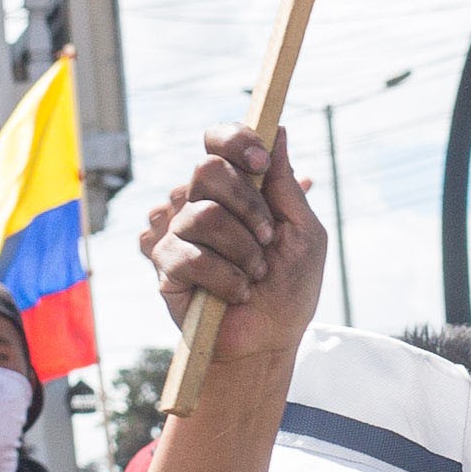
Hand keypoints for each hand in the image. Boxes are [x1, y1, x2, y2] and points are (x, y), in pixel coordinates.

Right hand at [142, 129, 324, 347]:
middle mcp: (202, 204)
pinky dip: (226, 278)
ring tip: (256, 274)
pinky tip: (237, 293)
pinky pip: (190, 256)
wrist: (271, 341)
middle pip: (207, 169)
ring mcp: (180, 233)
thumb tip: (276, 130)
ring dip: (243, 250)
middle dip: (248, 204)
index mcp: (235, 190)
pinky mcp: (167, 266)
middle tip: (268, 237)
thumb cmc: (290, 288)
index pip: (217, 143)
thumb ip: (286, 186)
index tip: (261, 161)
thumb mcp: (304, 233)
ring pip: (203, 215)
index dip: (234, 140)